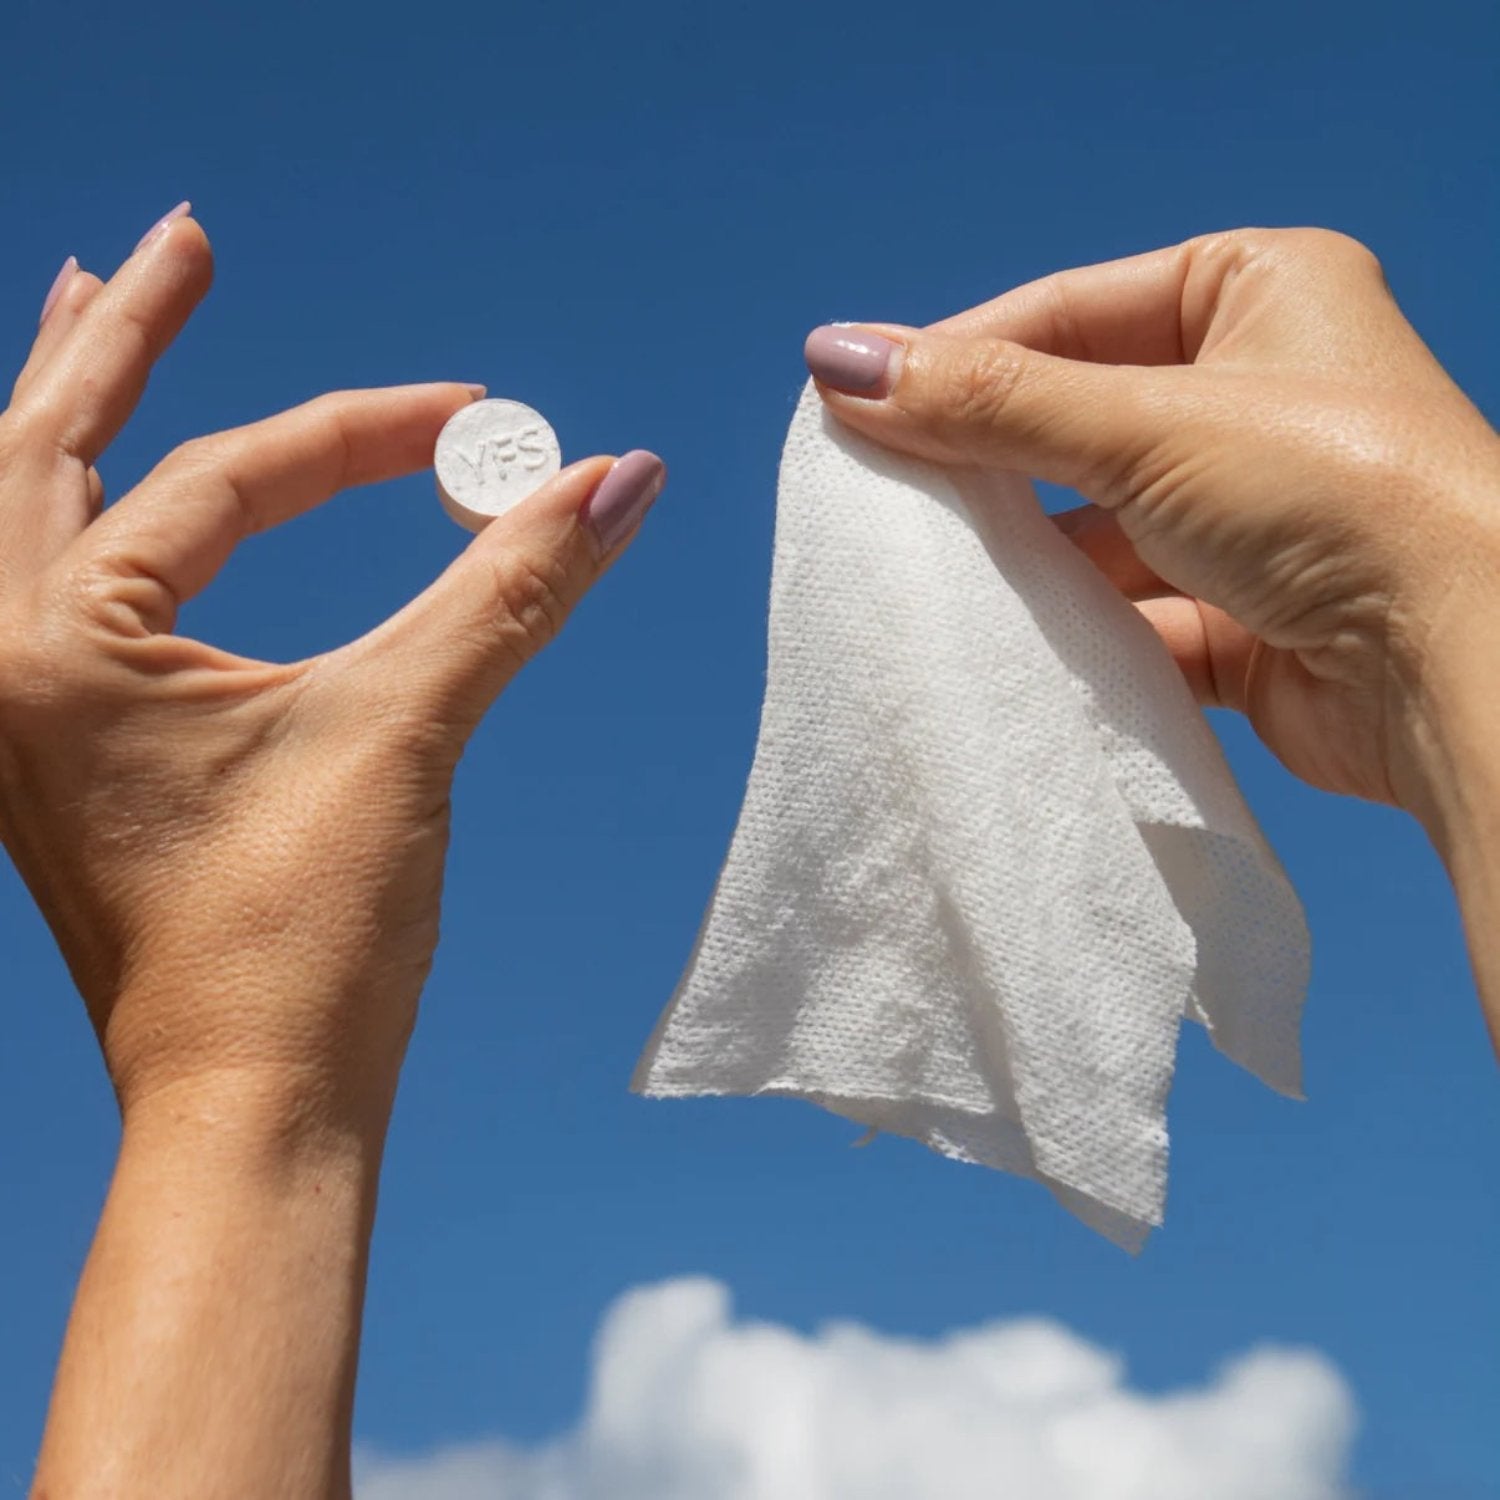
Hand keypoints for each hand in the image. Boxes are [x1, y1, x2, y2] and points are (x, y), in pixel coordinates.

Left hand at [1, 209, 665, 1134]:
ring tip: (89, 306)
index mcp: (53, 645)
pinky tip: (104, 496)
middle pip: (43, 445)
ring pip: (20, 513)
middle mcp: (1, 667)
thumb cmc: (300, 943)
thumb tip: (622, 477)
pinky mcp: (60, 762)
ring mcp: (16, 721)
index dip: (364, 436)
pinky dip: (75, 513)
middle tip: (176, 239)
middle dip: (117, 333)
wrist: (253, 1108)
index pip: (221, 480)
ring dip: (68, 409)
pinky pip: (43, 594)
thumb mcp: (408, 731)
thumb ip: (512, 587)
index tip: (480, 419)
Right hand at [802, 228, 1499, 827]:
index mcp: (1261, 292)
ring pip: (1098, 523)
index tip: (861, 397)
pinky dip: (1073, 625)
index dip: (965, 353)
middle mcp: (1262, 394)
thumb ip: (990, 401)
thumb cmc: (1339, 498)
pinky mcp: (1243, 614)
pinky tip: (1010, 636)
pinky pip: (1128, 609)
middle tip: (881, 483)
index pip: (1073, 311)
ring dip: (1026, 551)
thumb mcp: (1144, 424)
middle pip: (1079, 417)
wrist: (1460, 668)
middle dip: (989, 458)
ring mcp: (1254, 509)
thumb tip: (840, 362)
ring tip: (935, 567)